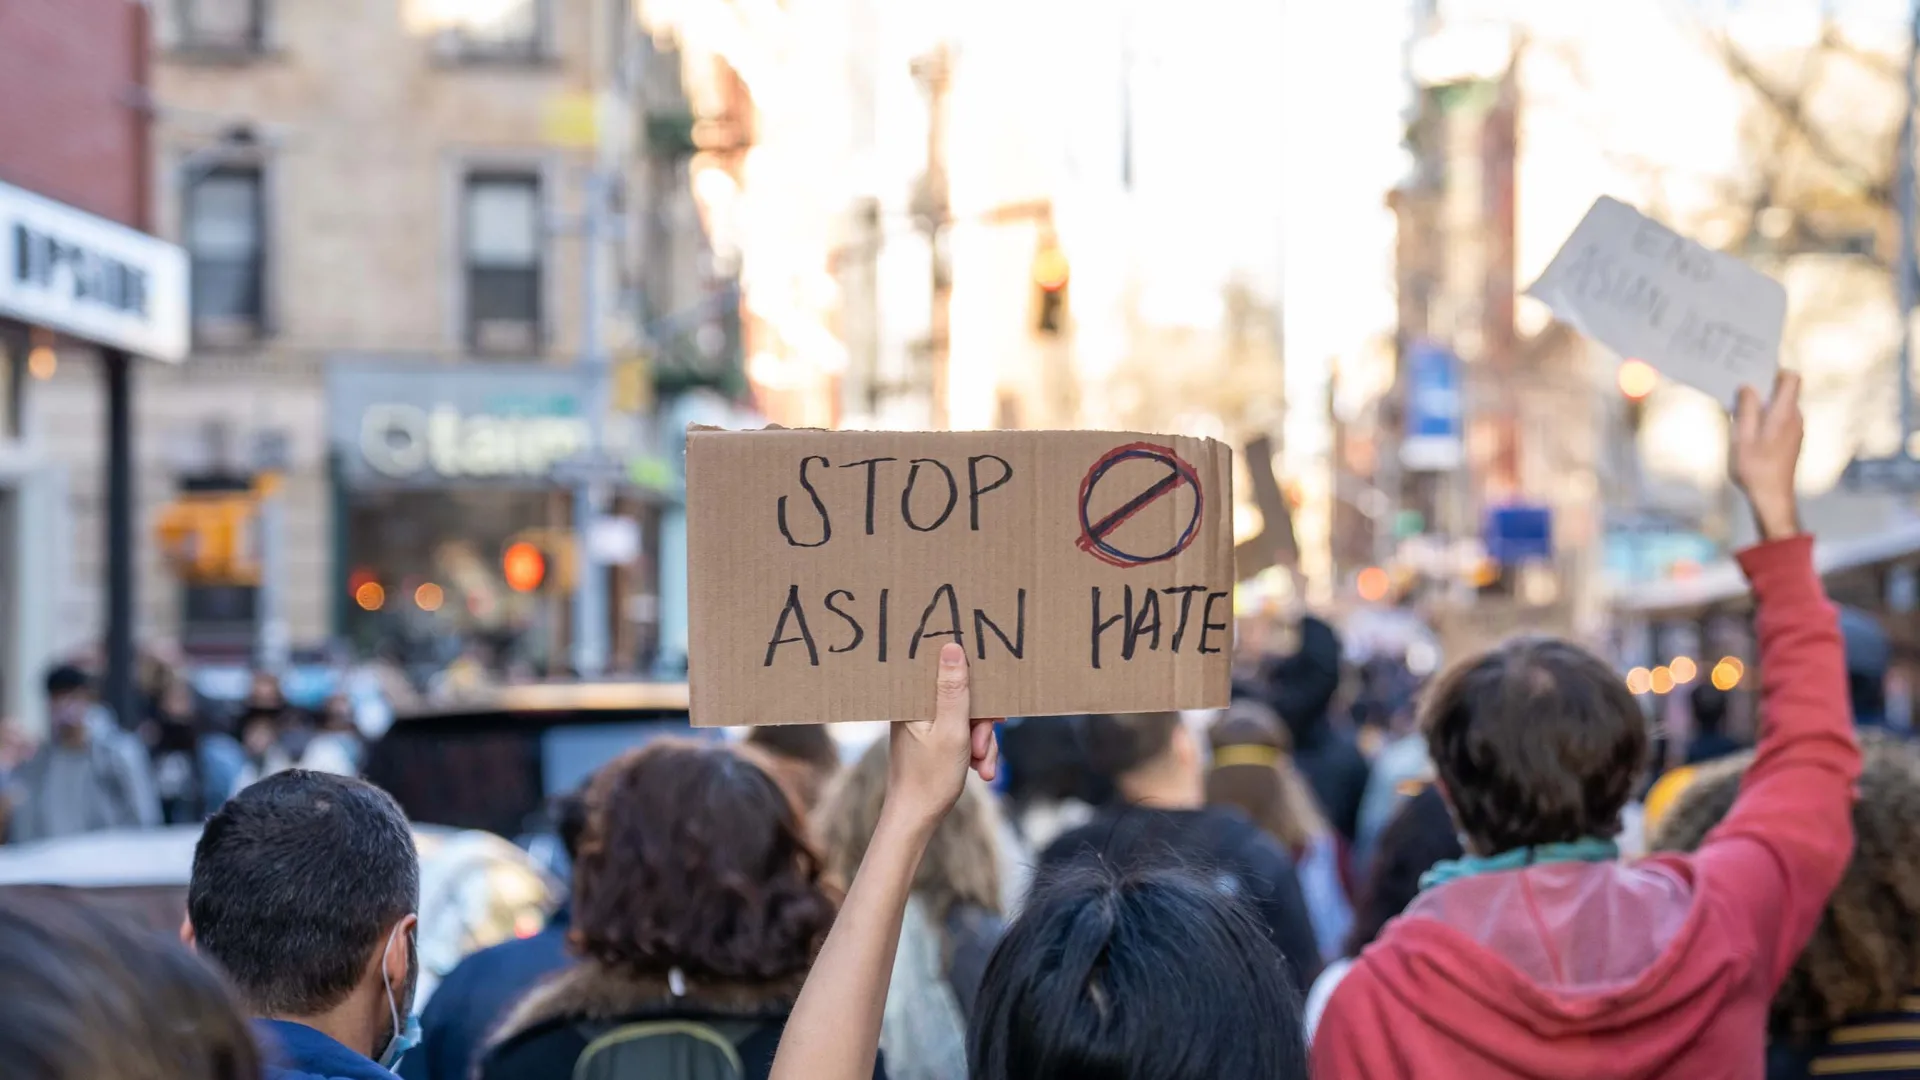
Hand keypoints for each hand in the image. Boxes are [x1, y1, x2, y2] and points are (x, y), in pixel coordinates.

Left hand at [887, 644, 999, 832]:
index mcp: (913, 700)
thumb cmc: (930, 778)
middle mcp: (916, 708)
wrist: (916, 819)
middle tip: (982, 746)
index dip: (973, 684)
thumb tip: (951, 647)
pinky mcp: (933, 738)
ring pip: (968, 718)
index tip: (989, 704)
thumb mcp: (952, 731)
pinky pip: (964, 733)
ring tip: (982, 765)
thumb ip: (954, 690)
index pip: (946, 670)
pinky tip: (980, 770)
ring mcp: (925, 724)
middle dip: (981, 723)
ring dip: (983, 742)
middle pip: (963, 696)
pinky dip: (976, 750)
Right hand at [1730, 371, 1803, 541]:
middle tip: (1738, 391)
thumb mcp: (1743, 437)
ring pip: (1781, 407)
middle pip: (1786, 392)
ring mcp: (1796, 431)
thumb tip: (1748, 387)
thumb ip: (1747, 409)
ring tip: (1739, 414)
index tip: (1754, 374)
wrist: (1773, 499)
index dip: (1775, 372)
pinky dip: (1766, 419)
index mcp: (1785, 413)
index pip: (1792, 378)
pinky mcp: (1792, 442)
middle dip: (1764, 388)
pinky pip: (1781, 421)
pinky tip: (1749, 433)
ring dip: (1763, 406)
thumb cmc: (1756, 468)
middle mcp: (1796, 418)